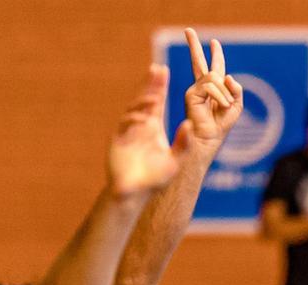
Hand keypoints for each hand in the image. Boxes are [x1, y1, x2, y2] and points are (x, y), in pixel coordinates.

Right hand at [108, 65, 180, 197]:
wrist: (134, 192)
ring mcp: (127, 132)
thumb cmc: (156, 178)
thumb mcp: (174, 160)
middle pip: (144, 100)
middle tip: (158, 69)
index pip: (156, 102)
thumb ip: (183, 144)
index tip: (163, 69)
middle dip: (150, 85)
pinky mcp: (118, 141)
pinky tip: (145, 119)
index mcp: (152, 127)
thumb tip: (189, 124)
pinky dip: (134, 121)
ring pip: (134, 111)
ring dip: (144, 103)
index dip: (158, 86)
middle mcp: (139, 126)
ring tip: (155, 97)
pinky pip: (126, 127)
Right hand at [182, 28, 242, 152]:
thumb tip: (227, 76)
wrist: (209, 138)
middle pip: (198, 62)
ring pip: (214, 77)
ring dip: (225, 92)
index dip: (216, 55)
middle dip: (194, 46)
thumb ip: (236, 89)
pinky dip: (220, 95)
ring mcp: (195, 89)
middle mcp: (202, 87)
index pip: (214, 68)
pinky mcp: (191, 94)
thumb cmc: (222, 125)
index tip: (214, 42)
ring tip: (225, 106)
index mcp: (214, 89)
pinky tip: (221, 105)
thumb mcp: (236, 106)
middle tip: (188, 30)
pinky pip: (210, 85)